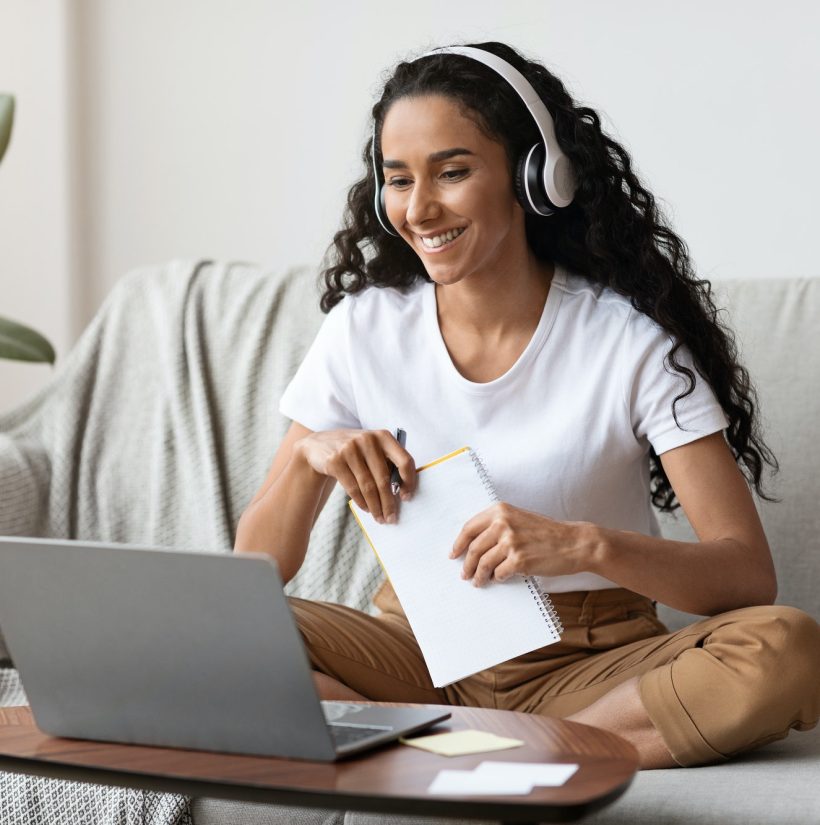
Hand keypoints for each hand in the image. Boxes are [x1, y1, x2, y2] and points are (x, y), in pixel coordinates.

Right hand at [295, 429, 415, 523]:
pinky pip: (353, 488)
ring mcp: (350, 449)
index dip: (409, 481)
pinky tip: (366, 509)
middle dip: (389, 502)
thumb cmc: (354, 451)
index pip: (404, 460)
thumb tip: (400, 493)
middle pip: (384, 478)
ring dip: (375, 506)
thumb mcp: (371, 449)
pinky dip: (361, 502)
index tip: (406, 497)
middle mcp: (368, 440)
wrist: (318, 445)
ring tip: (380, 517)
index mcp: (383, 436)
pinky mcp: (335, 460)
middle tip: (392, 518)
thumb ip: (387, 463)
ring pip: (368, 486)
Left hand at [450, 502, 595, 585]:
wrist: (574, 542)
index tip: (453, 554)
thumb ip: (498, 526)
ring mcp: (511, 542)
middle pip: (473, 548)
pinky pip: (499, 573)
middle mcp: (503, 523)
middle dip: (467, 564)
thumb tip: (473, 545)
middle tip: (464, 574)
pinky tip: (500, 578)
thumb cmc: (548, 533)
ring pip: (483, 563)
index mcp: (500, 510)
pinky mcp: (519, 560)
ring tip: (478, 582)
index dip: (459, 544)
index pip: (469, 528)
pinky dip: (497, 578)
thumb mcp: (520, 519)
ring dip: (479, 576)